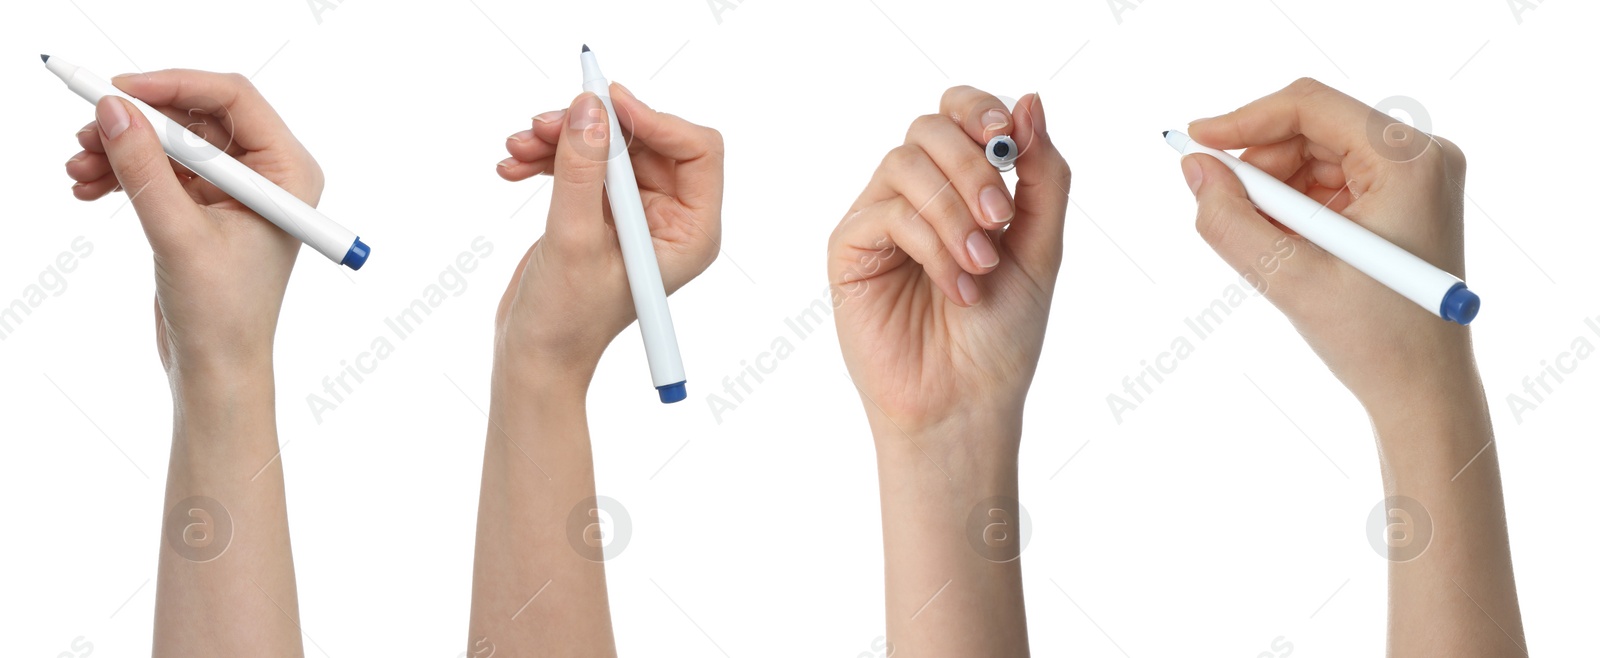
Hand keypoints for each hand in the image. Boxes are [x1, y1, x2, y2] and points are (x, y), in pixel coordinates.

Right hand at [64, 71, 322, 372]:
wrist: (216, 369)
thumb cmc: (222, 313)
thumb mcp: (178, 233)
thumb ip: (145, 168)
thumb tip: (114, 110)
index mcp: (288, 173)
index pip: (234, 99)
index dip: (174, 85)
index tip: (118, 89)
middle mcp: (269, 174)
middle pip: (197, 116)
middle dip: (139, 122)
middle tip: (85, 133)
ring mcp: (237, 190)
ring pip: (173, 143)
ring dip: (123, 149)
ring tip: (78, 170)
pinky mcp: (207, 208)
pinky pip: (163, 169)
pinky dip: (126, 172)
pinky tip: (88, 187)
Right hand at [494, 84, 722, 381]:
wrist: (534, 357)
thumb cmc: (566, 320)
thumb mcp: (574, 240)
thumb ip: (582, 171)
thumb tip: (589, 109)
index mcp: (690, 232)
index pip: (697, 149)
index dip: (653, 118)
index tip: (603, 104)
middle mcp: (670, 218)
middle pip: (646, 140)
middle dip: (592, 128)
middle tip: (541, 125)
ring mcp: (635, 214)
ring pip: (608, 146)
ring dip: (561, 139)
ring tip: (517, 148)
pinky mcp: (601, 212)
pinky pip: (583, 163)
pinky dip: (549, 158)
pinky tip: (513, 168)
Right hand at [829, 87, 1069, 438]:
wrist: (966, 401)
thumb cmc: (1001, 334)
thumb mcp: (1042, 247)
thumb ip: (1043, 175)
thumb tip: (1031, 101)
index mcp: (960, 186)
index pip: (957, 114)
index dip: (978, 109)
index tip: (1006, 136)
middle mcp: (916, 195)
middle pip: (928, 129)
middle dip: (972, 165)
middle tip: (1000, 220)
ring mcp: (878, 220)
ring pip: (905, 165)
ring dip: (953, 213)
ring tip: (980, 267)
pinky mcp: (849, 250)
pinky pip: (886, 213)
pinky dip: (931, 245)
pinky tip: (956, 287)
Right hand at [1182, 79, 1474, 418]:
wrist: (1423, 392)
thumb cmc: (1375, 340)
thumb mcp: (1288, 279)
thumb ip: (1230, 220)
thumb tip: (1194, 168)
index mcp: (1409, 164)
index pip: (1311, 106)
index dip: (1244, 120)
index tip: (1195, 142)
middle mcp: (1421, 158)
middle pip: (1313, 128)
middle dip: (1260, 165)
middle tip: (1223, 206)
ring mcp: (1416, 178)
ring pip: (1315, 155)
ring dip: (1275, 191)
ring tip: (1265, 244)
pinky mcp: (1403, 200)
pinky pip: (1330, 180)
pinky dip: (1295, 207)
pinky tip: (1288, 249)